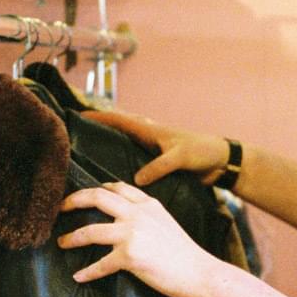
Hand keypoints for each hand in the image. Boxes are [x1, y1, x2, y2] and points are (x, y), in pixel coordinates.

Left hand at [57, 181, 215, 296]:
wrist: (197, 271)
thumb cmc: (183, 252)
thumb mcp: (165, 222)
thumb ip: (146, 214)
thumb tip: (127, 215)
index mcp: (147, 204)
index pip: (118, 187)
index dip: (98, 188)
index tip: (85, 194)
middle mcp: (137, 214)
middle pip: (97, 198)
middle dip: (74, 200)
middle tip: (60, 208)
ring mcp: (132, 234)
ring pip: (91, 231)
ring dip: (72, 238)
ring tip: (62, 242)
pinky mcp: (129, 256)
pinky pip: (101, 265)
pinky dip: (88, 272)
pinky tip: (78, 277)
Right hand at [81, 109, 230, 186]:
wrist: (220, 161)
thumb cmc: (201, 152)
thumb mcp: (180, 158)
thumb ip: (159, 167)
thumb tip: (136, 180)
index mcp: (150, 130)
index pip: (119, 120)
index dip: (99, 117)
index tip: (78, 116)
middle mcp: (148, 137)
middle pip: (118, 129)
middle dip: (98, 130)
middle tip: (76, 137)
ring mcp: (152, 150)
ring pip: (124, 145)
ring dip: (109, 148)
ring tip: (87, 160)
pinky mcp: (158, 163)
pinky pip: (134, 161)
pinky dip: (122, 164)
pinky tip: (112, 179)